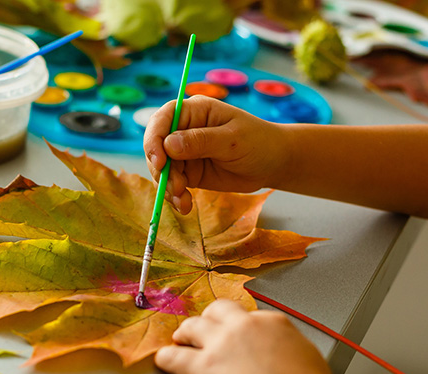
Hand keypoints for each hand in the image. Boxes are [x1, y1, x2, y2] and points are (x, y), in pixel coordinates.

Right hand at [143, 96, 287, 214]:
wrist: (273, 163)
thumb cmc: (258, 142)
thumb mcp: (232, 140)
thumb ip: (201, 141)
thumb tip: (168, 144)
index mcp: (195, 112)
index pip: (162, 120)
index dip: (154, 139)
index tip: (158, 162)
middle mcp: (185, 130)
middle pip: (157, 148)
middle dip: (162, 171)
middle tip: (176, 188)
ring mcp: (186, 152)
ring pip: (162, 170)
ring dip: (168, 187)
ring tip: (183, 201)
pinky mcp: (190, 172)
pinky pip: (173, 184)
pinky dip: (175, 196)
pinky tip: (185, 206)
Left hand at [155, 300, 335, 373]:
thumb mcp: (308, 359)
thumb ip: (291, 350)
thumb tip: (286, 355)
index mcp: (272, 323)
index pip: (248, 316)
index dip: (239, 326)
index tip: (236, 334)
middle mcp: (244, 327)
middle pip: (217, 311)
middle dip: (209, 319)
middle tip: (203, 329)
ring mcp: (221, 345)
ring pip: (193, 326)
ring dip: (185, 332)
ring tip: (180, 339)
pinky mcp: (202, 367)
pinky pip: (175, 357)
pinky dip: (166, 357)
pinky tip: (163, 360)